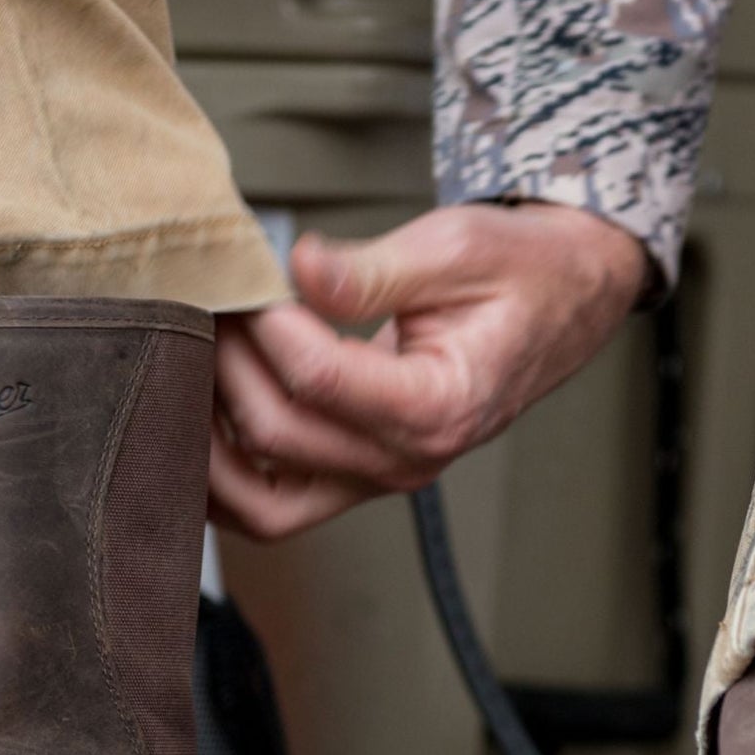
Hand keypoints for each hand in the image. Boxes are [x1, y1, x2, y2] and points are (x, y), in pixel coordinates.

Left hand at [209, 201, 649, 539]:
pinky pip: (272, 506)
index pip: (319, 379)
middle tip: (212, 303)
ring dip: (210, 440)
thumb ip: (370, 270)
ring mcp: (381, 477)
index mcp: (443, 404)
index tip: (255, 276)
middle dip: (227, 366)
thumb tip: (299, 267)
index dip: (267, 325)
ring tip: (194, 365)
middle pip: (279, 436)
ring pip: (262, 503)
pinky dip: (225, 476)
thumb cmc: (516, 272)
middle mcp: (410, 460)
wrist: (561, 301)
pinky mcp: (357, 476)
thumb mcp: (453, 248)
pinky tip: (201, 416)